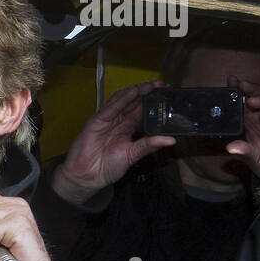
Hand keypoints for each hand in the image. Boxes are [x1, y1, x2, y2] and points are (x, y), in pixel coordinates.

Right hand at [53, 80, 175, 205]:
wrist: (88, 176)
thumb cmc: (108, 167)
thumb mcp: (133, 155)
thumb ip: (149, 145)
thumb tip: (171, 140)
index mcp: (126, 128)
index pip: (140, 111)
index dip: (151, 102)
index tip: (165, 94)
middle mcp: (117, 121)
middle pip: (132, 102)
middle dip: (145, 92)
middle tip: (160, 84)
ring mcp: (107, 120)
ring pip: (122, 101)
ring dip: (135, 92)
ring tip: (149, 85)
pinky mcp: (96, 122)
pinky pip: (110, 108)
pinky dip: (121, 100)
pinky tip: (132, 93)